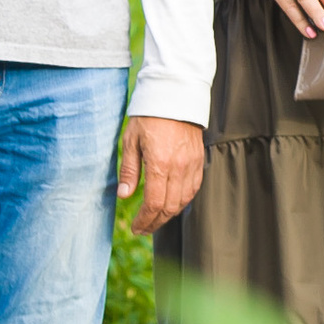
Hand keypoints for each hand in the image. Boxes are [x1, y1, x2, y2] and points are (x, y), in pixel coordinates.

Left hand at [119, 115, 205, 233]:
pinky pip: (194, 188)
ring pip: (184, 200)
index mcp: (160, 164)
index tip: (136, 227)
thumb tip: (124, 195)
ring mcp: (191, 164)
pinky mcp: (198, 159)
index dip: (145, 220)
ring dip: (170, 214)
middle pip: (170, 207)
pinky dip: (183, 200)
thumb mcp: (131, 141)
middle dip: (156, 222)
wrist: (175, 95)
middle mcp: (179, 167)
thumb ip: (129, 170)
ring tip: (156, 219)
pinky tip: (172, 203)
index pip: (154, 203)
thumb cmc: (149, 116)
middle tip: (144, 228)